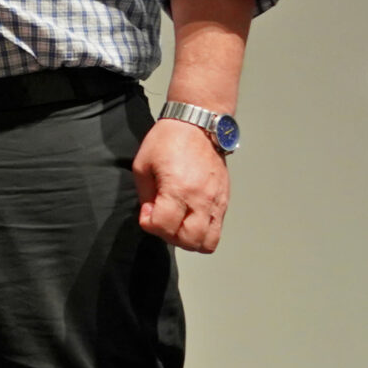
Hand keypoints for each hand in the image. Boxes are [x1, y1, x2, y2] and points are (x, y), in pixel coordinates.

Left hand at [134, 116, 229, 252]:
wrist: (198, 125)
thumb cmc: (168, 141)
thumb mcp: (143, 166)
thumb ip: (145, 196)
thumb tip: (151, 216)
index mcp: (179, 189)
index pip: (165, 227)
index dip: (150, 224)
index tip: (148, 212)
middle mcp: (202, 199)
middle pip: (189, 240)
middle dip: (170, 236)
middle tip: (162, 221)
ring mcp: (217, 201)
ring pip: (208, 242)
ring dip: (189, 240)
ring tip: (178, 223)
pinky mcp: (225, 200)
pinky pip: (218, 229)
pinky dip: (203, 231)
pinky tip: (190, 217)